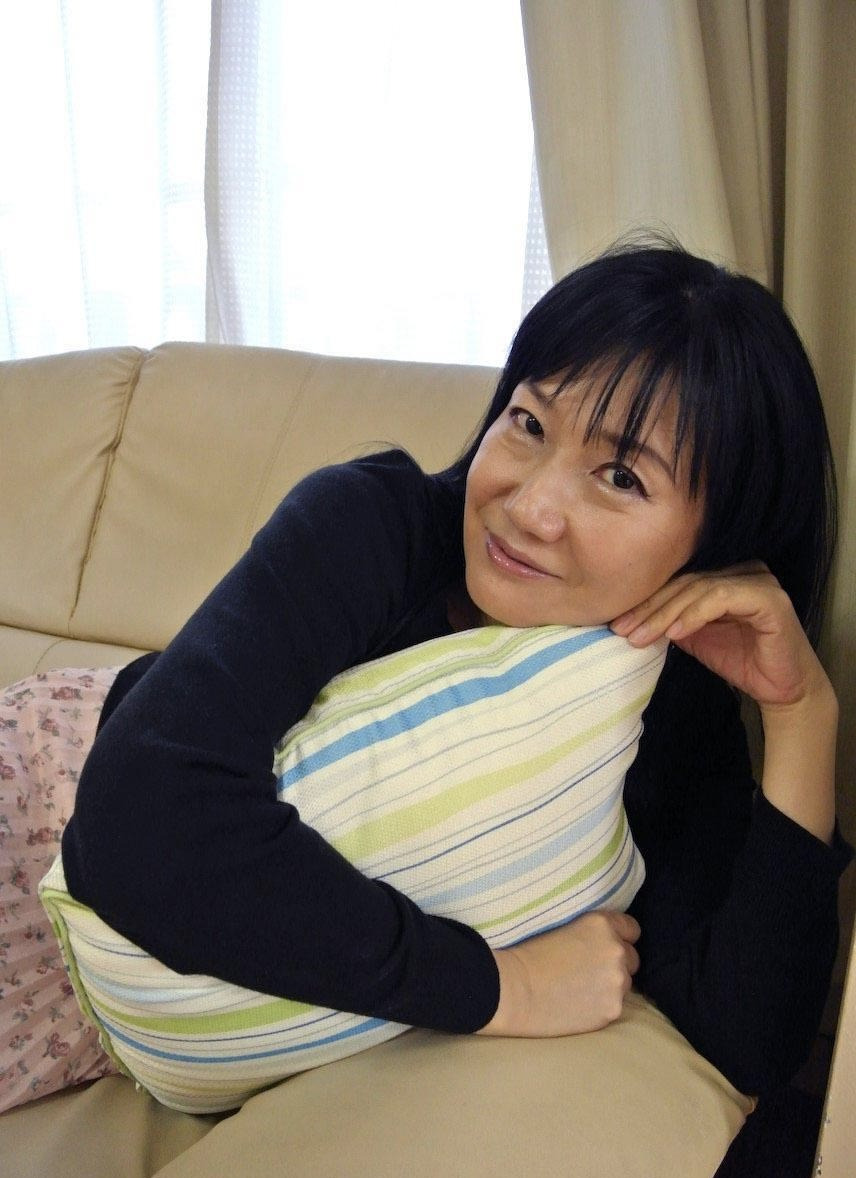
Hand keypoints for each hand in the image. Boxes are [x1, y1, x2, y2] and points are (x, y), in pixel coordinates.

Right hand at [477, 911, 640, 1037]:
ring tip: (580, 989)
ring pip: (624, 984)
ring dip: (609, 985)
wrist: (515, 989)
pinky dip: (601, 1005)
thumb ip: (592, 932)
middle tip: (589, 970)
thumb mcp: (564, 927)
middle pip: (632, 958)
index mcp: (602, 925)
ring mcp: (617, 982)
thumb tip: (604, 942)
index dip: (620, 937)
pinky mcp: (612, 1010)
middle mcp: (616, 951)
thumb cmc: (528, 955)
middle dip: (616, 963)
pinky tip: (578, 1004)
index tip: (605, 945)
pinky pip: (614, 1005)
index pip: (631, 929)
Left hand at [609, 563, 830, 713]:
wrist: (781, 690)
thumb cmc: (740, 660)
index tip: (617, 625)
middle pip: (685, 583)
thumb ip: (671, 620)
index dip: (646, 602)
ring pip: (699, 589)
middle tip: (623, 631)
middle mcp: (742, 569)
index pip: (678, 581)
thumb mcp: (695, 637)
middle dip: (650, 609)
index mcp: (724, 573)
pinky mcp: (769, 598)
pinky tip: (674, 634)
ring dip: (666, 614)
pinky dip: (694, 615)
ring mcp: (758, 580)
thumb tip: (629, 617)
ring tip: (642, 636)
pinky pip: (722, 599)